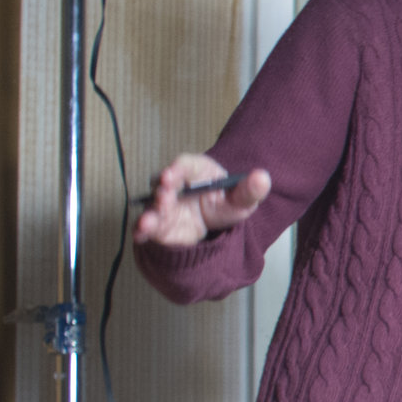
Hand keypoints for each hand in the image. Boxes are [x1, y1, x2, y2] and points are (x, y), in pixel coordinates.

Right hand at [135, 153, 270, 246]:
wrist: (216, 218)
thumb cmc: (226, 200)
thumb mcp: (242, 199)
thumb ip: (250, 190)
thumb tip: (262, 177)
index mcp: (197, 170)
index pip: (185, 165)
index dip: (177, 169)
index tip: (172, 175)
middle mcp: (175, 184)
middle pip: (164, 185)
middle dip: (163, 191)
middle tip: (164, 198)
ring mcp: (166, 204)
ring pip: (154, 207)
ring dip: (150, 214)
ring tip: (147, 223)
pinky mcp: (161, 223)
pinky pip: (149, 227)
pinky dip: (142, 231)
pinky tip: (139, 236)